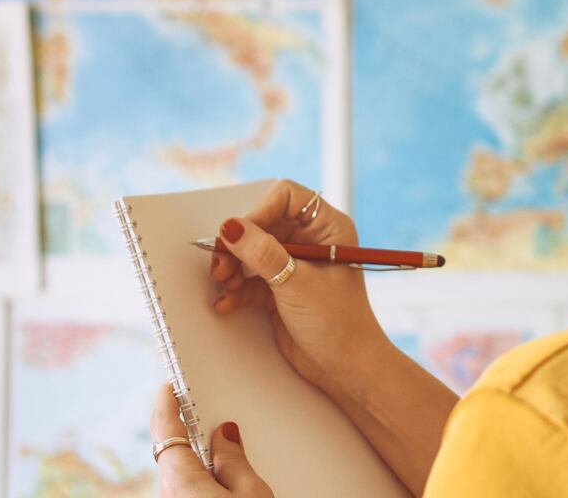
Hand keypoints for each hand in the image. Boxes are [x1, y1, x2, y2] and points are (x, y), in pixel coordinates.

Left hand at [150, 385, 270, 497]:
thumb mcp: (250, 493)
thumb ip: (235, 461)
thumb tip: (226, 437)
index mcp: (181, 481)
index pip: (165, 431)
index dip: (167, 404)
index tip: (172, 387)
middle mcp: (169, 495)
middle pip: (172, 451)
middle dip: (187, 430)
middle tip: (203, 410)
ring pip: (179, 472)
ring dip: (196, 457)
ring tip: (222, 448)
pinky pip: (184, 489)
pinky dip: (198, 476)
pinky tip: (220, 478)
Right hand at [209, 179, 385, 395]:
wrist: (345, 369)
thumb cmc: (339, 323)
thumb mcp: (297, 284)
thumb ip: (262, 254)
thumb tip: (231, 227)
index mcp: (328, 228)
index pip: (287, 198)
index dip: (261, 211)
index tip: (241, 233)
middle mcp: (311, 242)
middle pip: (262, 225)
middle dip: (239, 245)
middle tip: (221, 263)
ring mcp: (294, 266)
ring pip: (252, 253)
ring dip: (233, 268)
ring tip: (224, 284)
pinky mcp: (280, 290)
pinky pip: (250, 280)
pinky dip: (236, 291)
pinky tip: (227, 304)